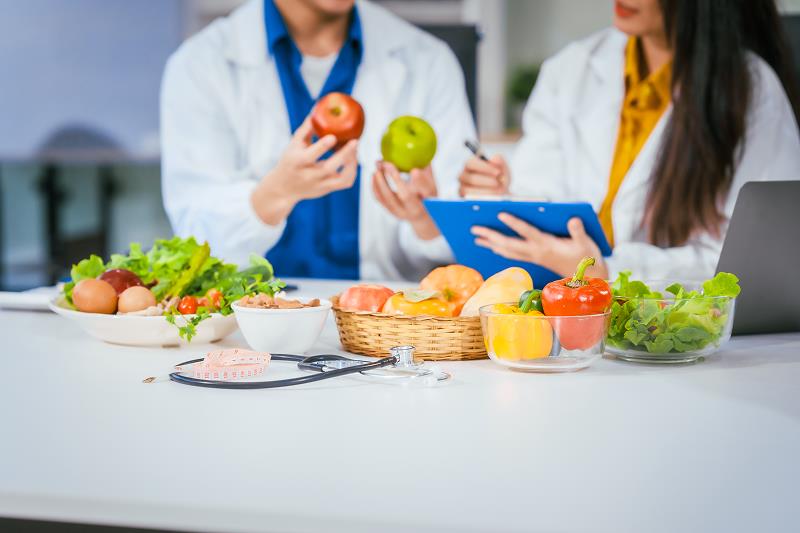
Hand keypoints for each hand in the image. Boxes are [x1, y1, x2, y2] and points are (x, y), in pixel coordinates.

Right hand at [251, 114, 358, 224]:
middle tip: (355, 141)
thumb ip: (305, 129)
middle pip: (328, 167)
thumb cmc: (290, 161)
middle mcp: (308, 175)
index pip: (310, 155)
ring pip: (341, 179)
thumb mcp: (293, 145)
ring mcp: (319, 185)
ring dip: (352, 164)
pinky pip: (345, 183)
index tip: (333, 136)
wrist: (283, 189)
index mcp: (297, 162)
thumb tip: (316, 112)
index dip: (322, 146)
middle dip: (344, 154)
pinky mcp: (326, 190)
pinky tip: (353, 160)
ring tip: (355, 150)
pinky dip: (352, 172)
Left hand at [372, 161, 439, 239]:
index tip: (414, 170)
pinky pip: (380, 199)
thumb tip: (423, 151)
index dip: (420, 181)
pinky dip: (375, 186)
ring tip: (378, 166)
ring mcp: (402, 212)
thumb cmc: (428, 197)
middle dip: (394, 178)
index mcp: (429, 201)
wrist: (421, 218)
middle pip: (405, 196)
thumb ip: (427, 170)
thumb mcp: (433, 185)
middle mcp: (415, 209)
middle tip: (385, 163)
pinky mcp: (391, 212)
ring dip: (380, 180)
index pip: (426, 191)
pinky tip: (374, 175)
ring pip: (388, 198)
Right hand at [459, 154, 509, 196]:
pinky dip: (482, 200)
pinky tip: (493, 199)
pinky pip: (470, 201)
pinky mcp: (465, 200)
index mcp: (470, 165)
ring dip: (485, 192)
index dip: (484, 167)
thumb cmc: (499, 181)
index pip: (471, 163)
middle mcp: (464, 176)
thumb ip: (500, 163)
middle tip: (499, 184)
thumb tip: (495, 158)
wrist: (501, 196)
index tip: (498, 172)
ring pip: (468, 191)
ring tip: (498, 192)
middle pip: (470, 178)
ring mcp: (462, 188)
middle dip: (486, 181)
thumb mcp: (503, 170)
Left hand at [471, 213, 608, 278]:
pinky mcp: (534, 259)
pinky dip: (500, 249)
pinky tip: (491, 246)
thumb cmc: (586, 257)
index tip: (501, 214)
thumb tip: (574, 219)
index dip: (514, 223)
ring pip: (507, 251)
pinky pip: (512, 255)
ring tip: (476, 237)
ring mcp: (533, 257)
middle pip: (509, 244)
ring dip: (490, 244)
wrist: (586, 277)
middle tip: (474, 228)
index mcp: (547, 246)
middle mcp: (536, 252)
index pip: (527, 232)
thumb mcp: (586, 243)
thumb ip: (578, 231)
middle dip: (491, 236)